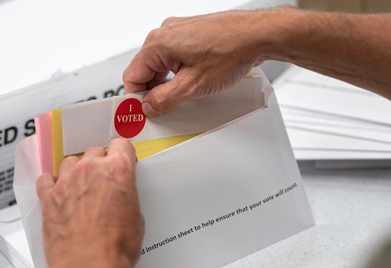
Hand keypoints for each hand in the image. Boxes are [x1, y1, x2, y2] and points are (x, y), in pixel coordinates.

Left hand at [36, 138, 143, 267]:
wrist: (88, 266)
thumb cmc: (114, 247)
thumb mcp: (136, 219)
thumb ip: (126, 198)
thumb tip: (122, 200)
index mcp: (118, 170)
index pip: (121, 145)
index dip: (122, 154)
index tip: (121, 159)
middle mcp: (90, 170)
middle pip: (94, 152)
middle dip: (99, 163)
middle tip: (102, 180)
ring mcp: (66, 181)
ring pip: (70, 162)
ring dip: (76, 172)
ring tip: (80, 188)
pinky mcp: (48, 196)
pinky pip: (46, 179)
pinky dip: (52, 183)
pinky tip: (58, 193)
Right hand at [123, 8, 288, 116]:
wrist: (258, 36)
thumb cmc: (231, 51)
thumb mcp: (192, 87)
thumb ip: (163, 99)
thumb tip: (148, 106)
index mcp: (157, 43)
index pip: (132, 75)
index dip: (136, 98)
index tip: (141, 113)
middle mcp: (165, 33)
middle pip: (146, 70)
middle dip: (152, 91)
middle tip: (162, 109)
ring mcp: (178, 32)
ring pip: (161, 65)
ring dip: (167, 83)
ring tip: (183, 95)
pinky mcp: (191, 34)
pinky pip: (175, 57)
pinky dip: (178, 72)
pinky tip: (192, 82)